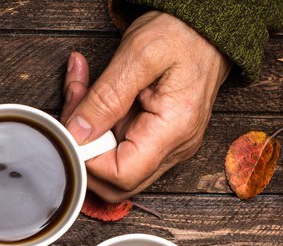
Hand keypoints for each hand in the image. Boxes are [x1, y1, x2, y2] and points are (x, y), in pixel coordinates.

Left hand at [61, 11, 231, 201]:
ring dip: (87, 135)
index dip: (89, 160)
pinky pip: (119, 147)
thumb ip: (106, 96)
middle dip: (84, 149)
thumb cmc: (183, 33)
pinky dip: (97, 125)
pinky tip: (90, 97)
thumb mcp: (139, 53)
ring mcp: (166, 147)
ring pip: (112, 165)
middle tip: (75, 106)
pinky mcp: (156, 139)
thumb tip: (77, 133)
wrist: (208, 27)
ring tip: (81, 92)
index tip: (75, 128)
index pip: (121, 175)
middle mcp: (174, 148)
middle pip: (116, 181)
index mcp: (174, 130)